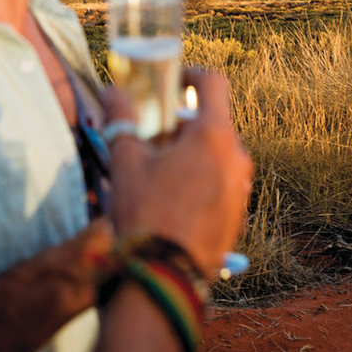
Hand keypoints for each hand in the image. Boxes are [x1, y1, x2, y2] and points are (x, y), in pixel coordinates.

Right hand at [102, 69, 251, 277]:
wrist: (166, 278)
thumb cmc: (146, 214)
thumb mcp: (126, 162)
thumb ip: (121, 121)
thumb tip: (111, 92)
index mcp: (214, 136)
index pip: (213, 83)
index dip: (191, 74)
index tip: (172, 80)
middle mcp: (236, 157)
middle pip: (212, 123)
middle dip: (182, 124)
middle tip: (153, 137)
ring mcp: (241, 187)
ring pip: (217, 154)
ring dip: (191, 153)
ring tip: (159, 173)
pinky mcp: (238, 213)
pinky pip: (221, 182)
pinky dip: (200, 179)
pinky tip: (173, 199)